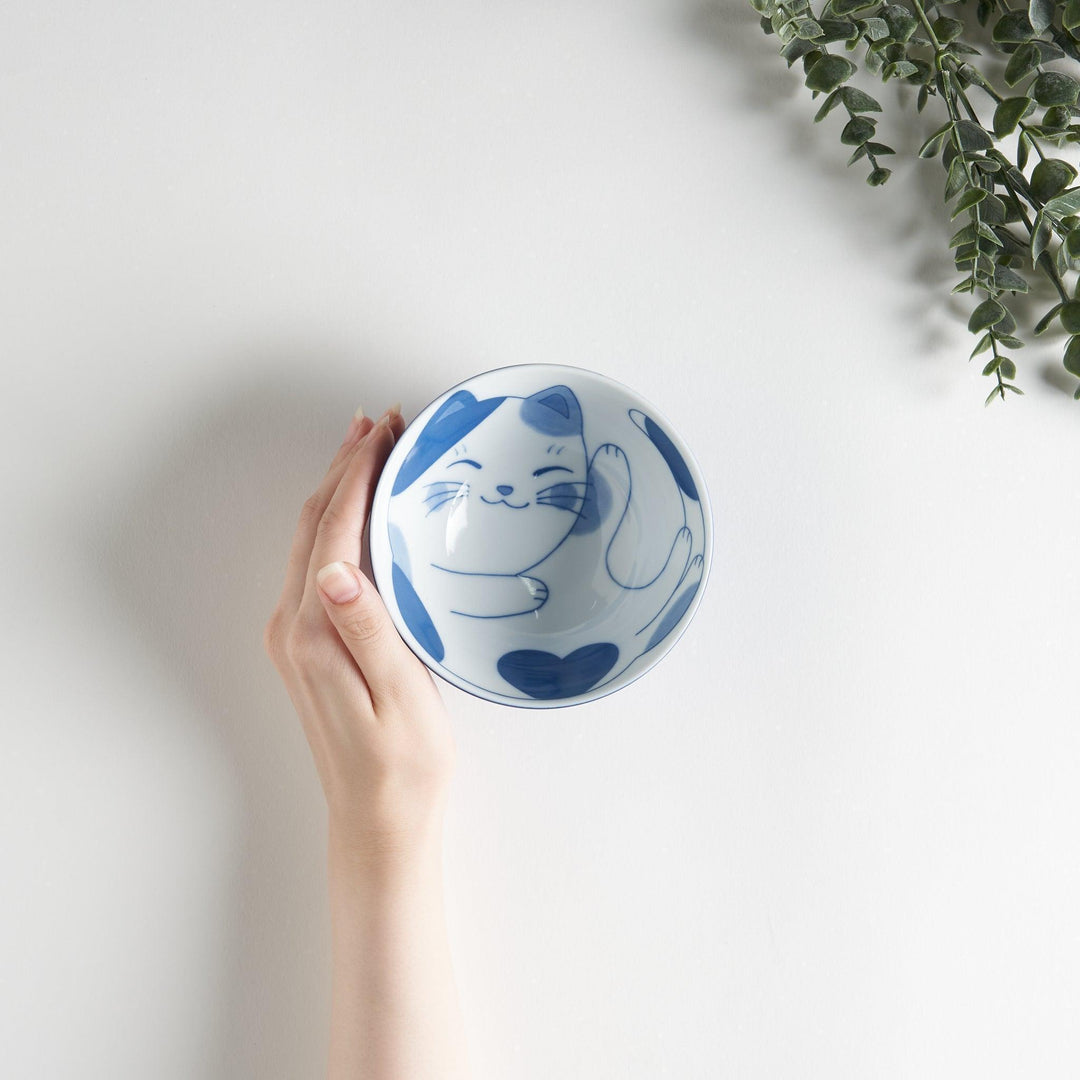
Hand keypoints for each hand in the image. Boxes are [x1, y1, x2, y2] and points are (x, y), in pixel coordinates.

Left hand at [263, 405, 455, 862]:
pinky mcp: (307, 646)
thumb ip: (367, 629)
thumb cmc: (402, 766)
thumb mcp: (400, 699)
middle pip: (314, 524)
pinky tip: (361, 513)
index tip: (386, 430)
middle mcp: (294, 627)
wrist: (376, 822)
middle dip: (346, 466)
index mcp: (315, 633)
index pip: (334, 530)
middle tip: (384, 423)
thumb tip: (336, 565)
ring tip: (371, 449)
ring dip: (339, 489)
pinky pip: (317, 563)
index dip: (358, 474)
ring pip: (312, 539)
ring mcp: (295, 636)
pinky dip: (338, 523)